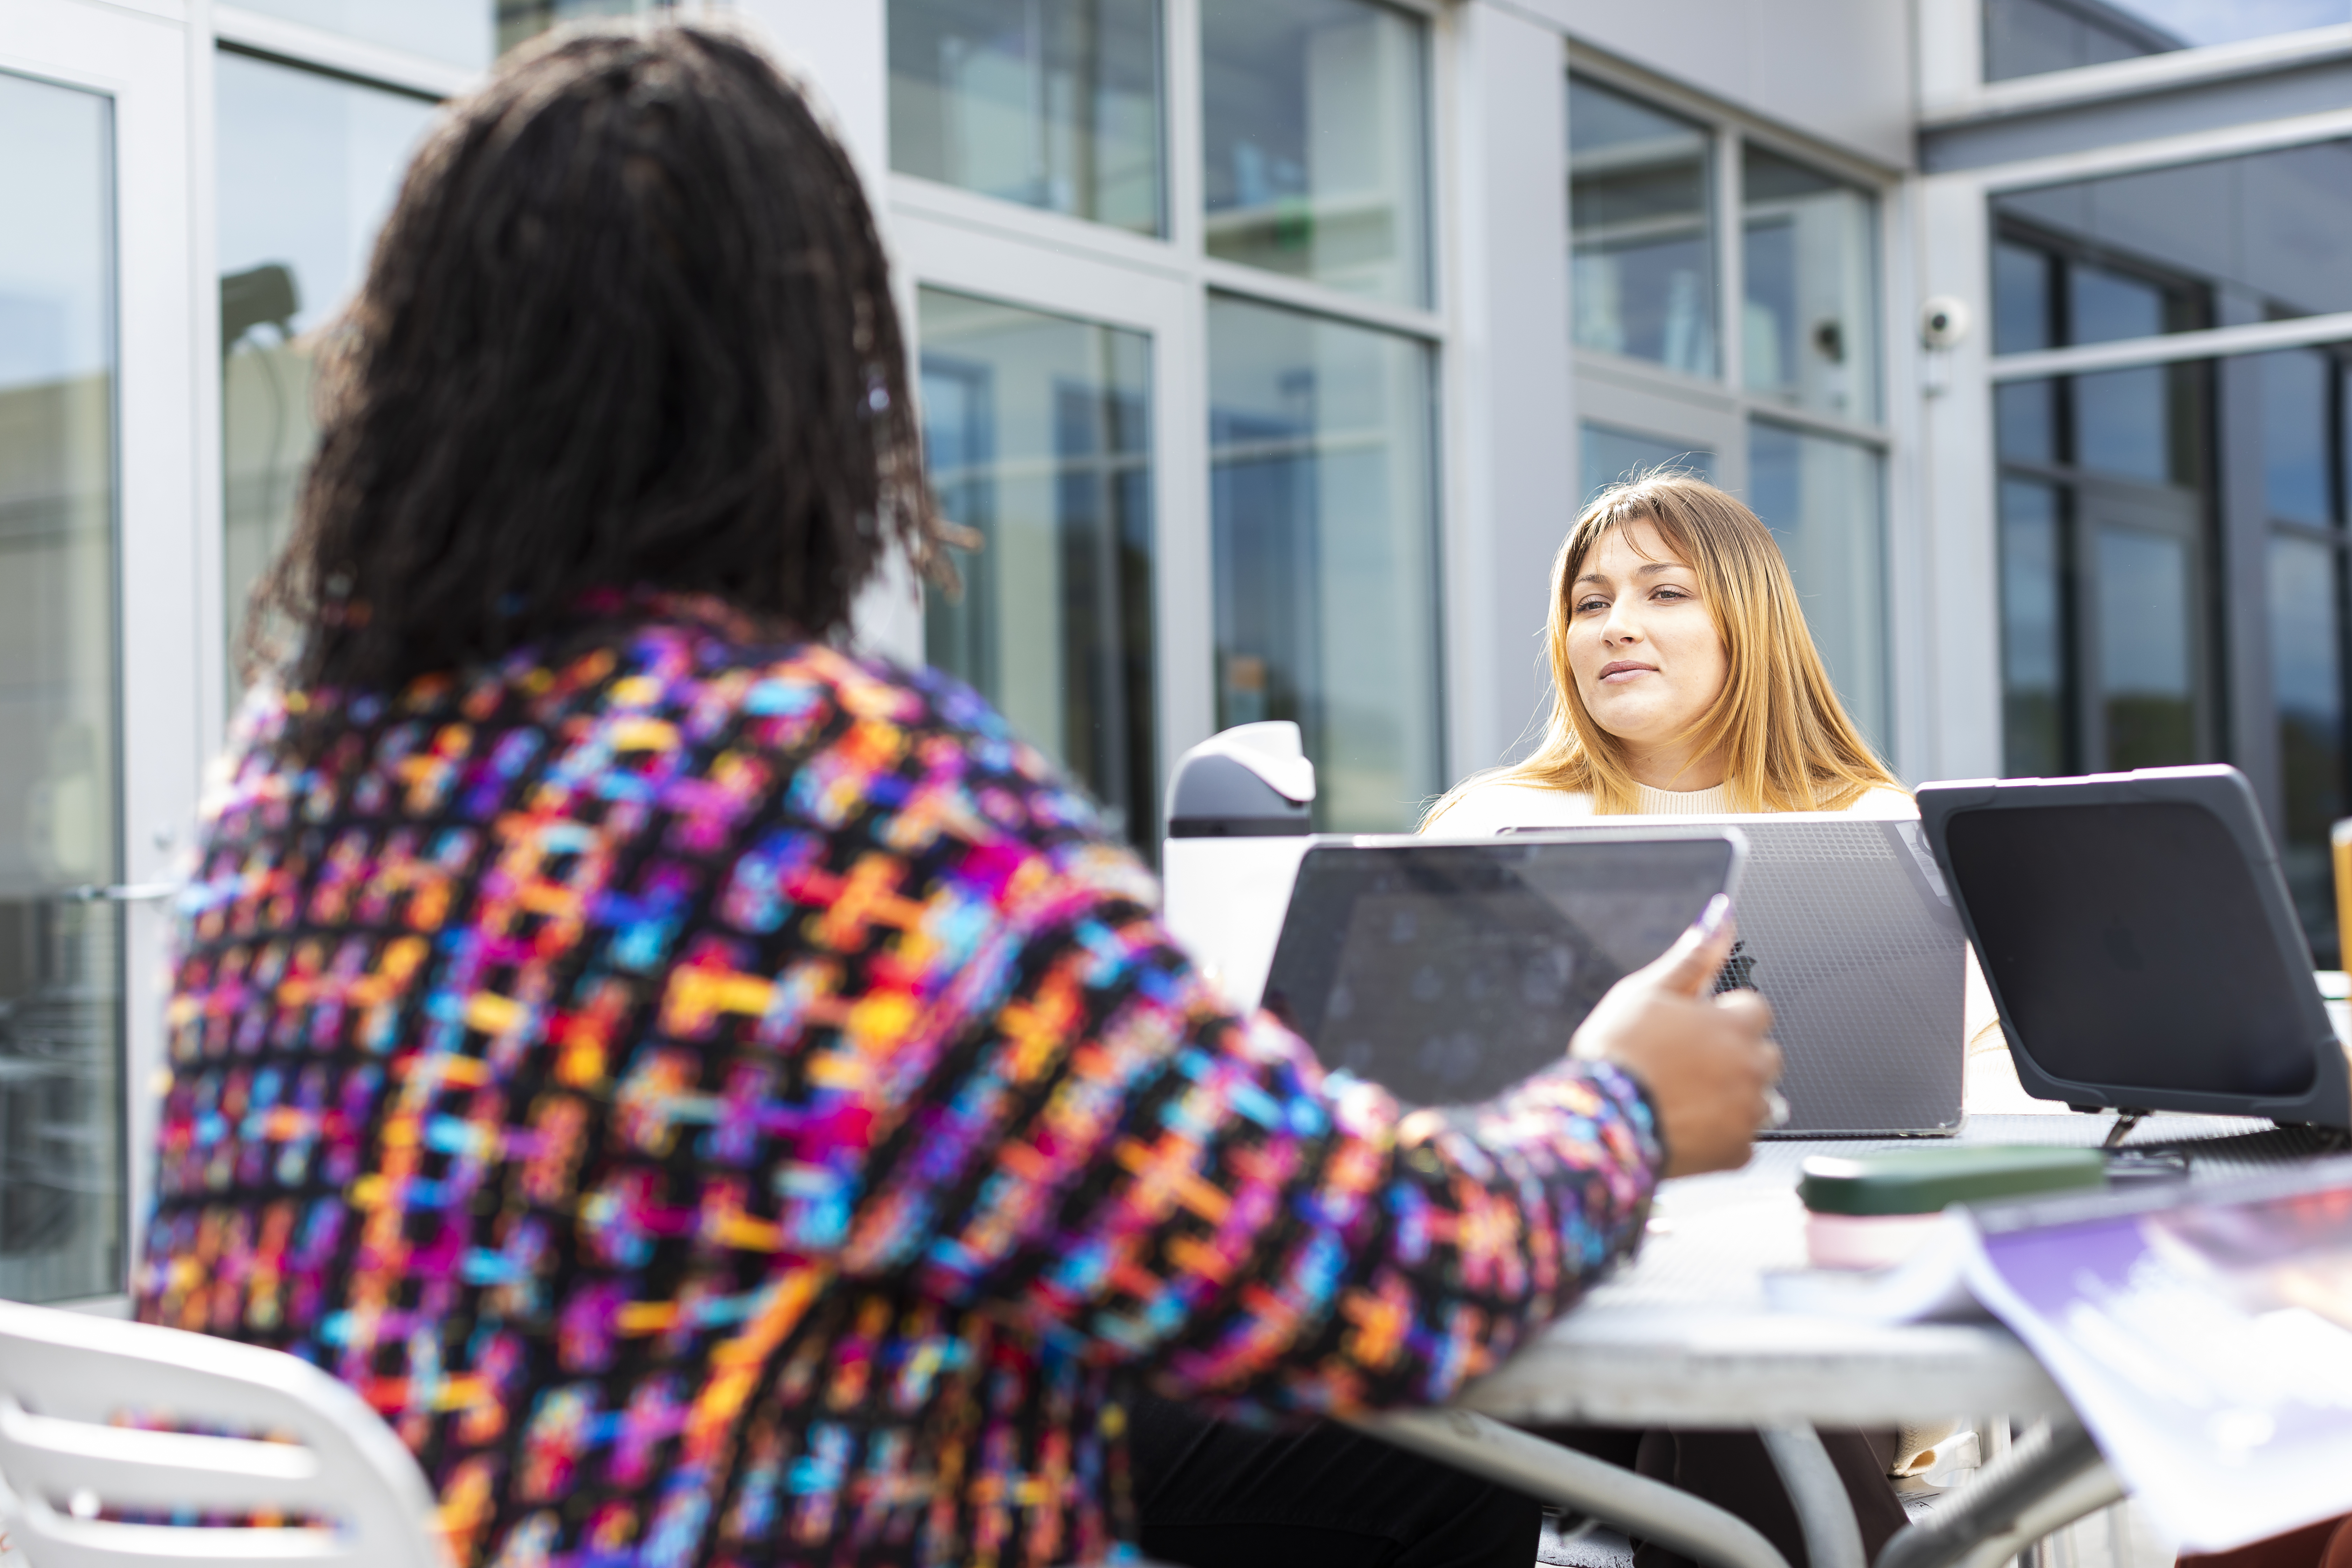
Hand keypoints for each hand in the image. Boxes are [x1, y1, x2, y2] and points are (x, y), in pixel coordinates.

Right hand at [1571, 896, 1781, 1177]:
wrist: (1600, 1123)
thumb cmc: (1618, 1054)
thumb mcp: (1645, 991)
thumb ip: (1691, 958)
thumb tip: (1719, 919)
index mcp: (1734, 1023)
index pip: (1756, 1008)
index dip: (1724, 1015)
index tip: (1698, 1027)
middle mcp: (1752, 1067)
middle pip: (1764, 1054)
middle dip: (1736, 1057)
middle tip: (1688, 1065)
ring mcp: (1748, 1112)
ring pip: (1760, 1099)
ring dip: (1734, 1097)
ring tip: (1687, 1099)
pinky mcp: (1737, 1153)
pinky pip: (1742, 1140)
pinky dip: (1721, 1136)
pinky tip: (1687, 1127)